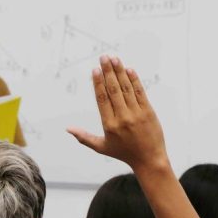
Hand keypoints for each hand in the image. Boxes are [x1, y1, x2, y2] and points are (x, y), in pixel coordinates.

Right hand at [67, 55, 168, 172]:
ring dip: (120, 71)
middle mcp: (122, 117)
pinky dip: (134, 80)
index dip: (98, 83)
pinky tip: (129, 69)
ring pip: (126, 88)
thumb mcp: (101, 147)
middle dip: (108, 71)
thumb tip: (68, 129)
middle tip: (104, 57)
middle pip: (113, 90)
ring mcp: (136, 113)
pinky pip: (140, 92)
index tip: (95, 70)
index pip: (102, 99)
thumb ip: (84, 137)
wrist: (149, 159)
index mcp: (109, 125)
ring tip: (115, 59)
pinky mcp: (148, 111)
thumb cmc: (123, 153)